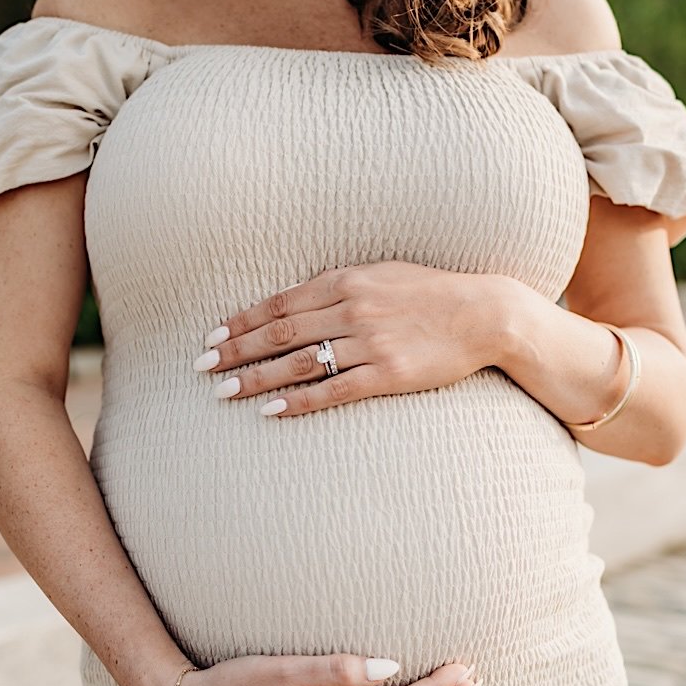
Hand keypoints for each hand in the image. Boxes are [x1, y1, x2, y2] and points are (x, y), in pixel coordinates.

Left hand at [194, 262, 514, 415]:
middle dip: (235, 350)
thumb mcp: (381, 274)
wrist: (484, 314)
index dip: (241, 321)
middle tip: (202, 367)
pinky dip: (298, 401)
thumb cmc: (431, 293)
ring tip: (223, 392)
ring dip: (255, 377)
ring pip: (298, 362)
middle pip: (278, 333)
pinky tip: (271, 410)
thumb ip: (339, 286)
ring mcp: (369, 342)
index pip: (279, 304)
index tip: (212, 336)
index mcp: (345, 281)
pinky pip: (333, 390)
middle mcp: (351, 309)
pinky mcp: (387, 373)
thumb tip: (298, 298)